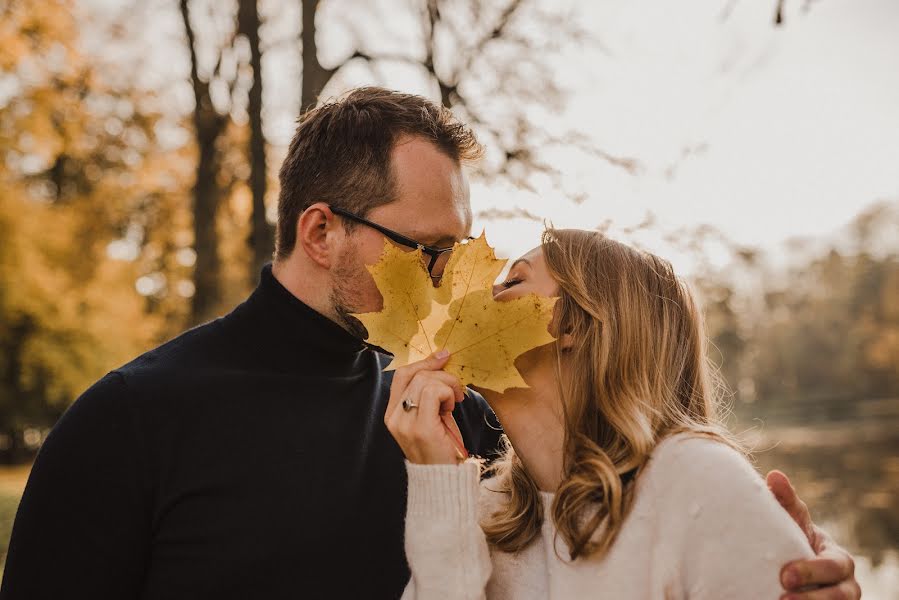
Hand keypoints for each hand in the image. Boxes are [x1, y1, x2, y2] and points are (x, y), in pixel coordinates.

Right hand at [385, 350, 467, 464]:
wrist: (443, 480)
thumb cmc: (441, 448)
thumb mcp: (432, 416)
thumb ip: (431, 393)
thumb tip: (440, 360)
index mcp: (393, 413)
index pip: (402, 374)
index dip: (423, 362)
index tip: (443, 356)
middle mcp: (394, 417)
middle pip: (416, 374)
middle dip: (442, 376)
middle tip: (456, 392)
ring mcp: (405, 423)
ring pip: (426, 381)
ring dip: (447, 386)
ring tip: (454, 403)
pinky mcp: (421, 427)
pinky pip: (434, 392)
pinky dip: (448, 393)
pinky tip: (452, 406)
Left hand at [767, 470, 861, 599]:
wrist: (797, 566)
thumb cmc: (796, 538)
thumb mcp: (794, 521)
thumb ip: (786, 501)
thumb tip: (774, 476)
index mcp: (840, 560)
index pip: (833, 567)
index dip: (811, 572)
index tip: (784, 575)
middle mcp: (846, 585)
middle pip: (839, 596)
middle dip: (813, 598)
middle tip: (782, 598)